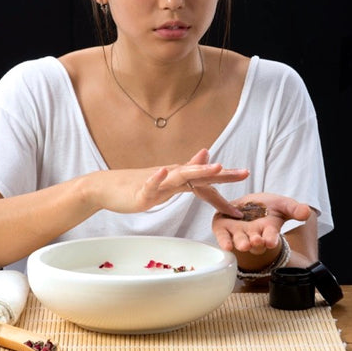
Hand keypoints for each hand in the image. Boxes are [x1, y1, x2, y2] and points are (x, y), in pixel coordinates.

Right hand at [94, 149, 248, 214]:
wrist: (105, 187)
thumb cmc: (135, 186)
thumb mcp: (166, 183)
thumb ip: (187, 178)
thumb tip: (207, 159)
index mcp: (178, 178)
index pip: (206, 182)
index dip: (225, 182)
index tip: (246, 182)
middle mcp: (170, 176)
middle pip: (199, 174)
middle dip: (222, 174)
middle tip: (244, 173)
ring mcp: (156, 183)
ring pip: (180, 175)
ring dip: (198, 170)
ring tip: (215, 167)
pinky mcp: (140, 191)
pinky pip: (150, 184)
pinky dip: (156, 178)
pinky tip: (163, 172)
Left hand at [211, 193, 311, 253]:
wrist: (247, 202)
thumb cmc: (267, 206)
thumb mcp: (283, 204)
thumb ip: (294, 209)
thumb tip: (307, 211)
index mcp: (268, 231)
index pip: (271, 237)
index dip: (271, 239)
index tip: (271, 242)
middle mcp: (253, 235)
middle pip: (255, 243)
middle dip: (256, 243)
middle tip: (256, 242)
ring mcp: (238, 233)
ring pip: (239, 240)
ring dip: (241, 243)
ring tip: (243, 245)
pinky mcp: (223, 228)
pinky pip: (223, 236)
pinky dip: (224, 241)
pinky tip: (226, 246)